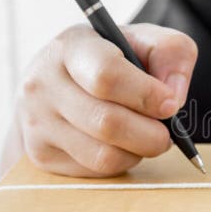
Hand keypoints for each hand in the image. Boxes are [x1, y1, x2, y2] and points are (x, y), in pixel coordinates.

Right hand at [3, 23, 197, 176]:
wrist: (64, 80)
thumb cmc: (115, 58)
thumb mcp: (147, 40)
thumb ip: (171, 53)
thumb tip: (173, 97)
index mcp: (72, 46)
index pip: (107, 76)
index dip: (146, 95)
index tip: (170, 105)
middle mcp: (44, 83)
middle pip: (107, 123)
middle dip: (151, 134)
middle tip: (167, 132)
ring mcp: (37, 121)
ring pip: (104, 155)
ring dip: (138, 152)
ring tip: (145, 136)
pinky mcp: (41, 153)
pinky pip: (95, 171)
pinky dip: (121, 162)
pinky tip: (122, 144)